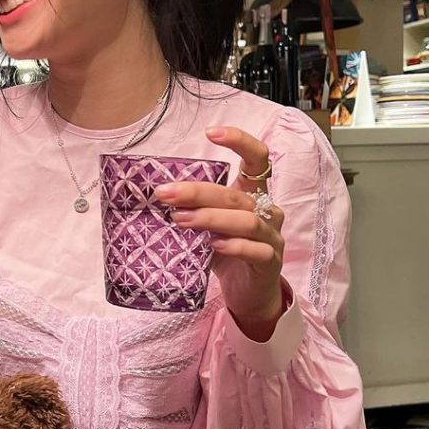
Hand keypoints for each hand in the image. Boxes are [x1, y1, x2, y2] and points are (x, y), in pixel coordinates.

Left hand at [155, 126, 285, 339]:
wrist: (249, 296)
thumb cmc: (226, 254)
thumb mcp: (208, 227)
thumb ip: (194, 209)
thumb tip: (157, 194)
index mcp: (252, 195)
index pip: (256, 158)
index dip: (239, 141)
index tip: (211, 133)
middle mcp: (267, 211)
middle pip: (235, 194)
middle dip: (198, 192)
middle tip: (165, 194)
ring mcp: (271, 237)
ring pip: (247, 220)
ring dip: (211, 217)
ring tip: (181, 220)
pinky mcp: (270, 263)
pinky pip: (256, 250)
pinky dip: (234, 246)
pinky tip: (213, 245)